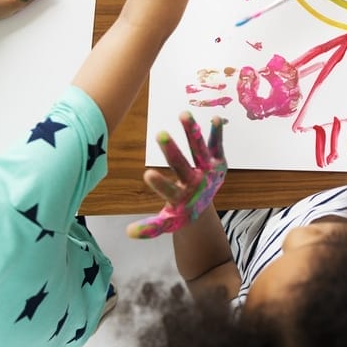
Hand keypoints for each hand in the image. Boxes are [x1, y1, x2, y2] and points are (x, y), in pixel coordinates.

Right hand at [126, 112, 226, 238]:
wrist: (205, 206)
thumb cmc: (179, 210)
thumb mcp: (167, 221)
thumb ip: (150, 228)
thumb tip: (128, 234)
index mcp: (180, 197)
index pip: (168, 191)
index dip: (159, 184)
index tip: (147, 174)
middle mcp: (195, 183)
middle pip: (182, 166)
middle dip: (172, 151)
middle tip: (161, 134)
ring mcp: (208, 171)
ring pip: (199, 150)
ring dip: (192, 132)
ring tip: (183, 113)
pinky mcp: (218, 162)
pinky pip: (216, 146)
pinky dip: (216, 133)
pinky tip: (214, 117)